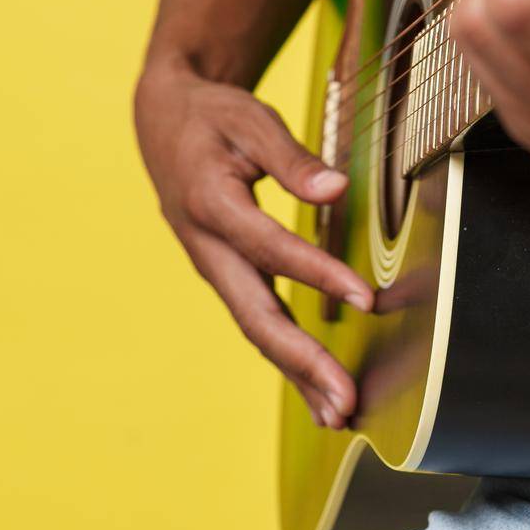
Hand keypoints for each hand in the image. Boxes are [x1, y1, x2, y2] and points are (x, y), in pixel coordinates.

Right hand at [134, 62, 373, 429]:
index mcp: (211, 202)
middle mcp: (206, 246)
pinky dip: (285, 357)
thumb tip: (336, 189)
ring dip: (296, 373)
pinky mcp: (223, 273)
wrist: (163, 120)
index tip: (367, 298)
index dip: (319, 274)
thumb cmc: (212, 116)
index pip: (271, 247)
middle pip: (255, 314)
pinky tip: (316, 388)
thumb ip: (291, 157)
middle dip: (302, 361)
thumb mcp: (250, 118)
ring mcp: (211, 266)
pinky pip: (255, 320)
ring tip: (339, 414)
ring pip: (254, 328)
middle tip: (346, 400)